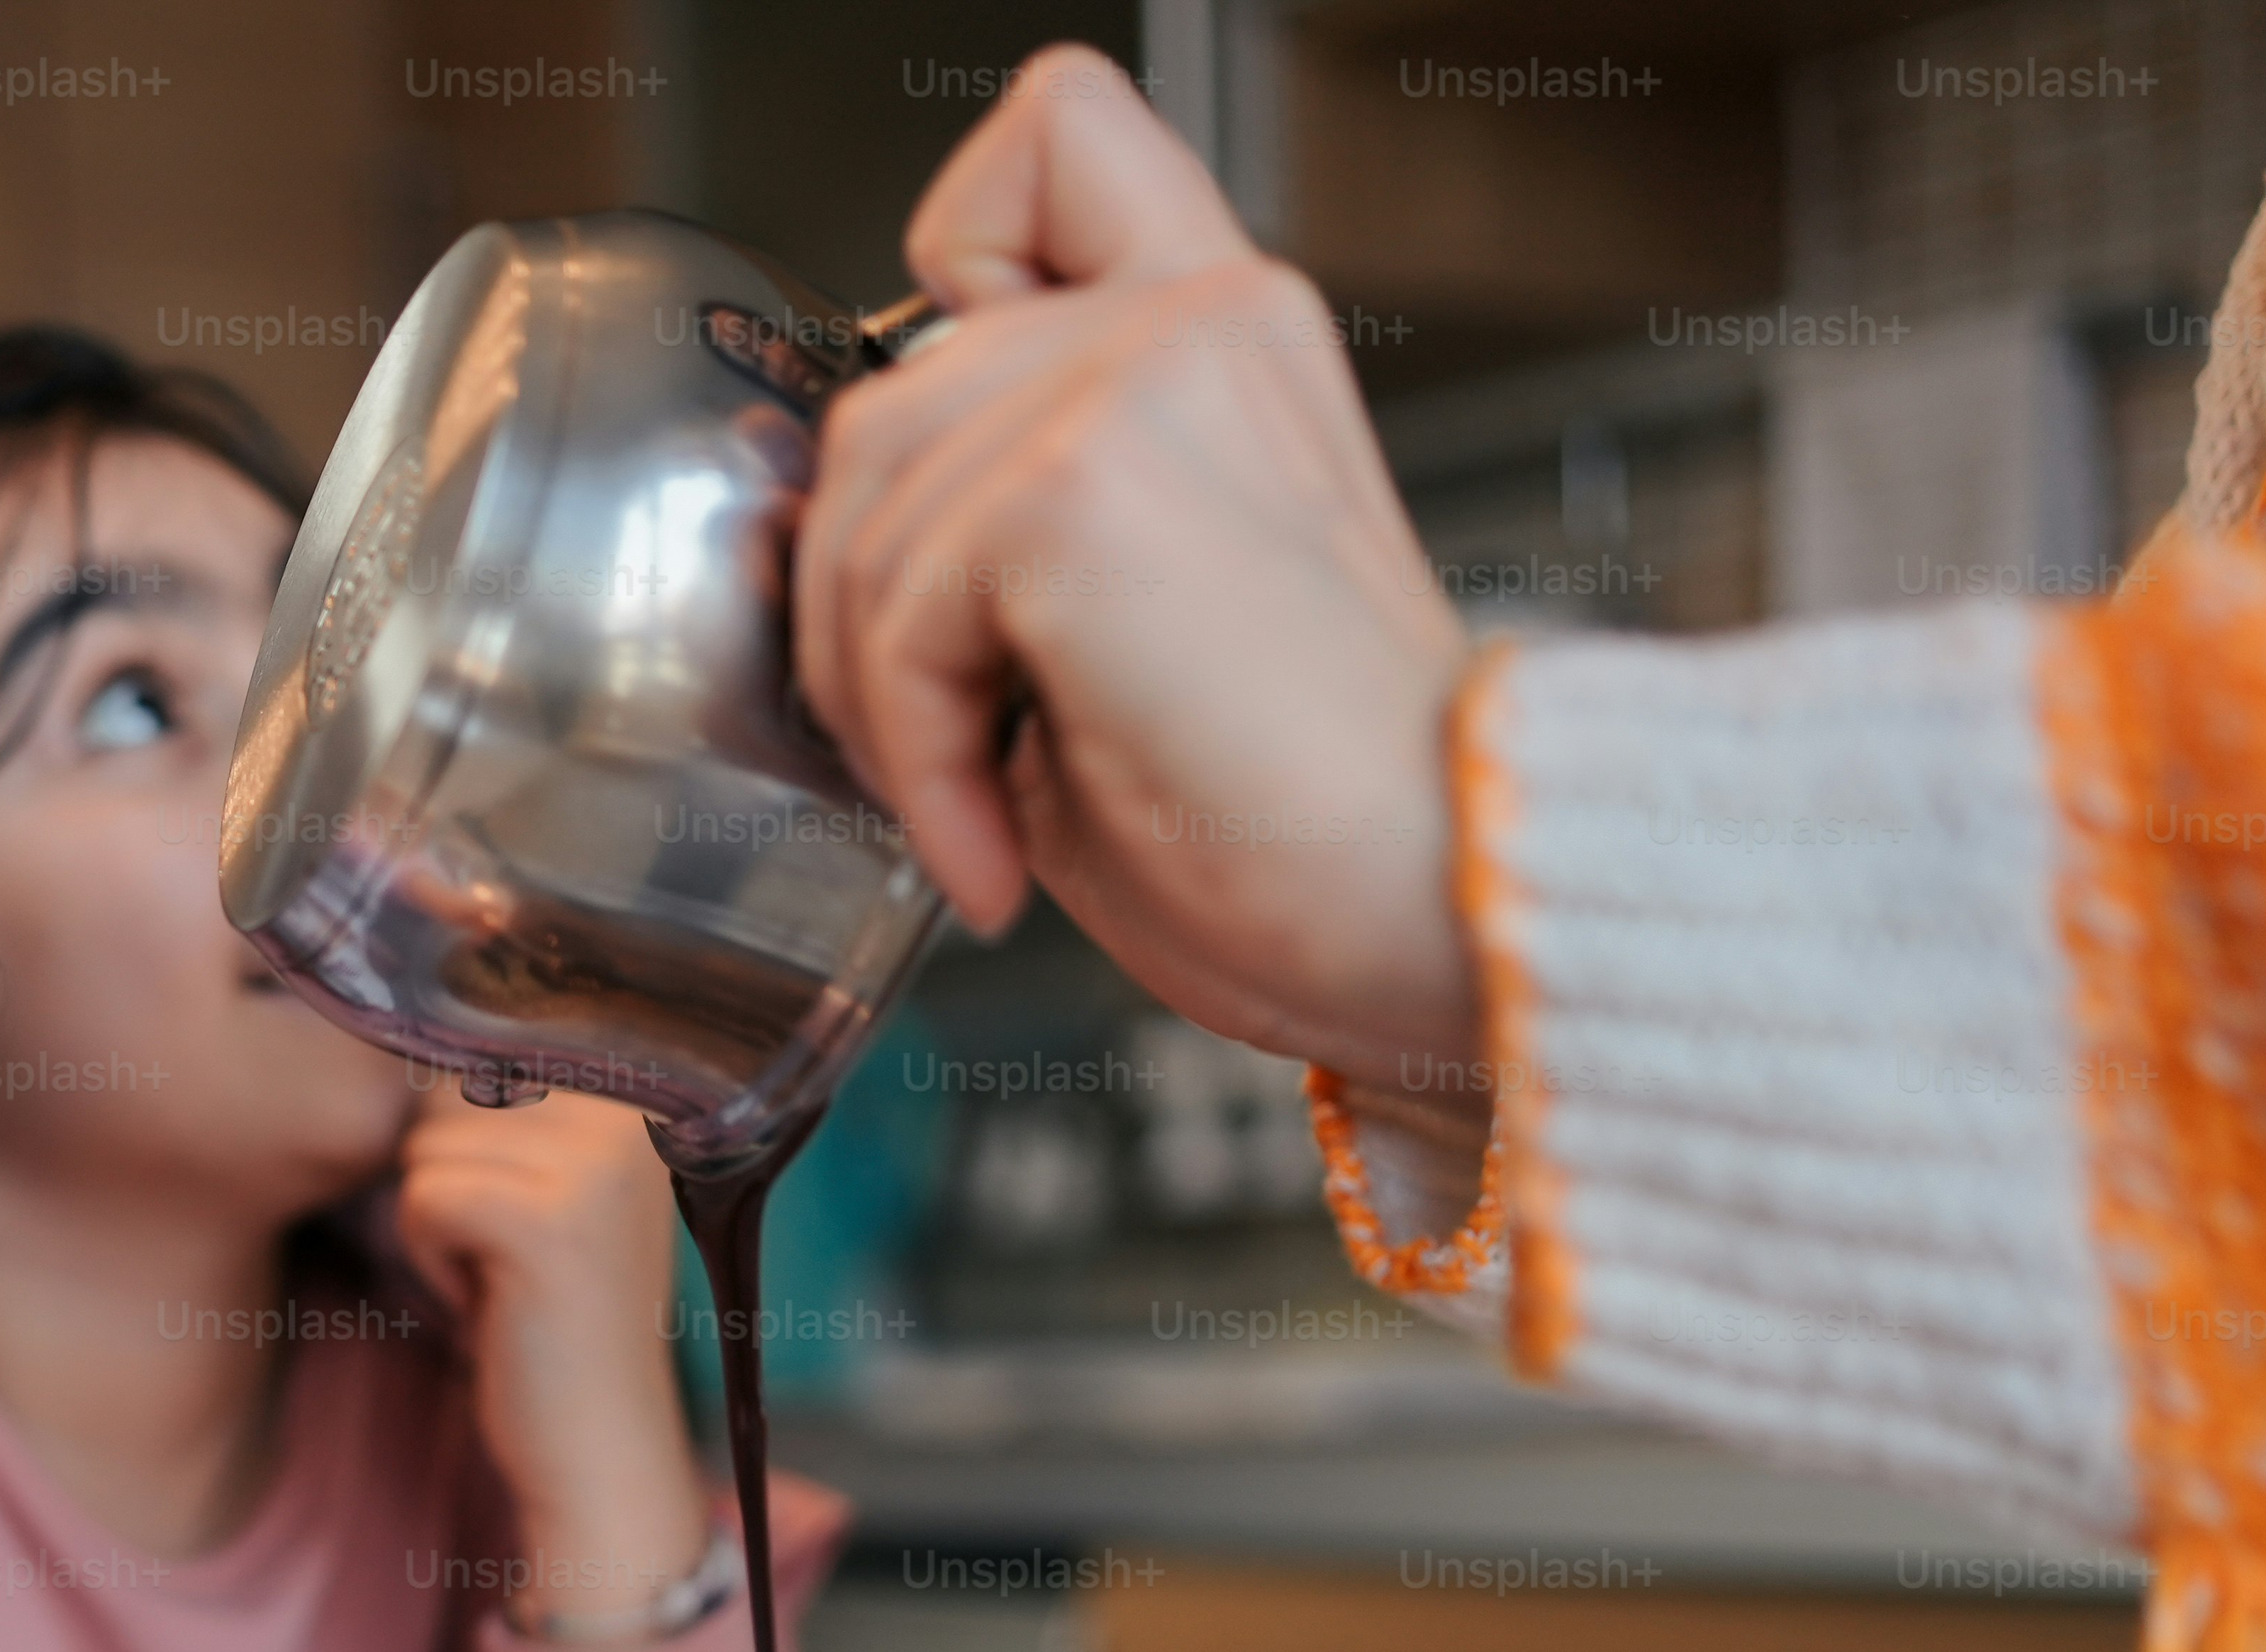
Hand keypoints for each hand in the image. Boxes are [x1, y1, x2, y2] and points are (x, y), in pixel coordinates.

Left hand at [390, 1080, 714, 1616]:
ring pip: (425, 1148)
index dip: (466, 1139)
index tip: (517, 1218)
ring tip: (507, 1282)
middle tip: (511, 1258)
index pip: (486, 1049)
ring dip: (439, 1225)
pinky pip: (422, 1199)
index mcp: (635, 1094)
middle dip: (449, 1181)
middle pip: (446, 1094)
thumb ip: (507, 1106)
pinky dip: (433, 1260)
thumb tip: (412, 1032)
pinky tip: (490, 1306)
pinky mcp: (548, 1222)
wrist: (596, 1448)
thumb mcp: (544, 1189)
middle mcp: (627, 1117)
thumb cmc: (553, 1320)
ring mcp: (595, 1168)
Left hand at [792, 45, 1483, 1100]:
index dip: (953, 267)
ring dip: (881, 704)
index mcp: (1217, 324)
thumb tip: (835, 520)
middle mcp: (1192, 317)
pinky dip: (915, 762)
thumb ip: (1014, 482)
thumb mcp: (1131, 595)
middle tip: (940, 745)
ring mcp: (1141, 382)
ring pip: (863, 517)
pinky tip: (996, 845)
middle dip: (863, 601)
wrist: (1431, 898)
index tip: (972, 462)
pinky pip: (894, 620)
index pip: (1053, 140)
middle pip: (882, 398)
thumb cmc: (1290, 798)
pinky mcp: (1083, 490)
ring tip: (978, 808)